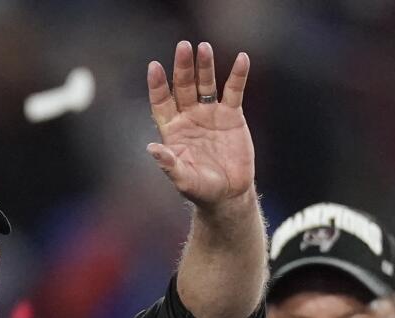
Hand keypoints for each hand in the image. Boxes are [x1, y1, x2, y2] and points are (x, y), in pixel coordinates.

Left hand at [146, 41, 253, 208]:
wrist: (228, 194)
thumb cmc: (201, 189)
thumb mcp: (184, 180)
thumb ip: (169, 165)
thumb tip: (152, 148)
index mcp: (173, 130)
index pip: (162, 102)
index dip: (158, 85)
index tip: (155, 67)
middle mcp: (189, 117)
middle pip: (183, 87)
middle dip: (183, 67)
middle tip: (183, 47)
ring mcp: (210, 114)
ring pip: (206, 84)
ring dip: (205, 65)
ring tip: (204, 47)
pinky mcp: (232, 115)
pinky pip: (234, 91)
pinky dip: (238, 75)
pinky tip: (242, 58)